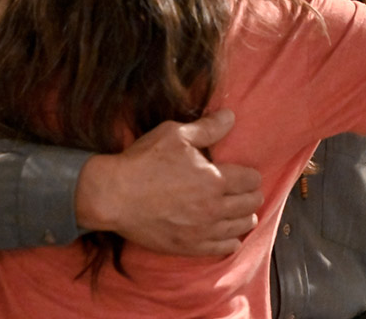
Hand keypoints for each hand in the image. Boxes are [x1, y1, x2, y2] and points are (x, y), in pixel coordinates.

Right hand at [74, 109, 262, 256]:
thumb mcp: (175, 135)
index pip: (250, 180)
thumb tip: (231, 117)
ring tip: (243, 214)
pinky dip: (231, 241)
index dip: (251, 175)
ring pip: (240, 228)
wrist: (113, 196)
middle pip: (249, 204)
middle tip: (247, 192)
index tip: (247, 174)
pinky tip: (230, 237)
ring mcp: (202, 231)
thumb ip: (207, 128)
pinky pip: (222, 248)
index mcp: (215, 180)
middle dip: (251, 196)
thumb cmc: (144, 162)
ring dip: (244, 218)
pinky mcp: (189, 247)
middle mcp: (214, 208)